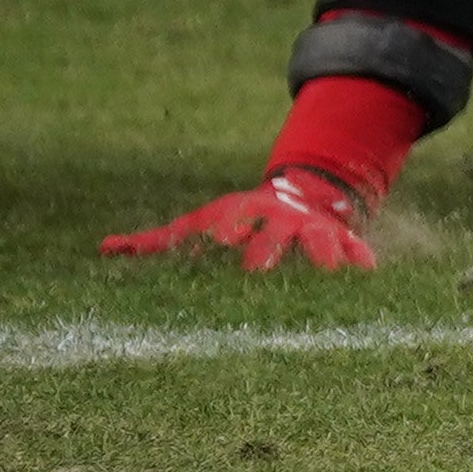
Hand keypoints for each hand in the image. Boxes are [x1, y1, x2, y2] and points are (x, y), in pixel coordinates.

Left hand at [102, 169, 377, 270]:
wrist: (300, 195)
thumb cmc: (237, 221)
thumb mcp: (200, 222)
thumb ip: (155, 241)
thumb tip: (104, 250)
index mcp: (242, 215)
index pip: (233, 222)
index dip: (226, 231)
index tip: (219, 240)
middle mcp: (278, 220)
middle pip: (274, 236)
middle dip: (269, 250)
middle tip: (260, 271)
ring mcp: (313, 229)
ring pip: (321, 242)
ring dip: (325, 256)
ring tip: (328, 275)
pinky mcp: (343, 238)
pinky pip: (356, 248)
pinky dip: (362, 260)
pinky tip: (368, 276)